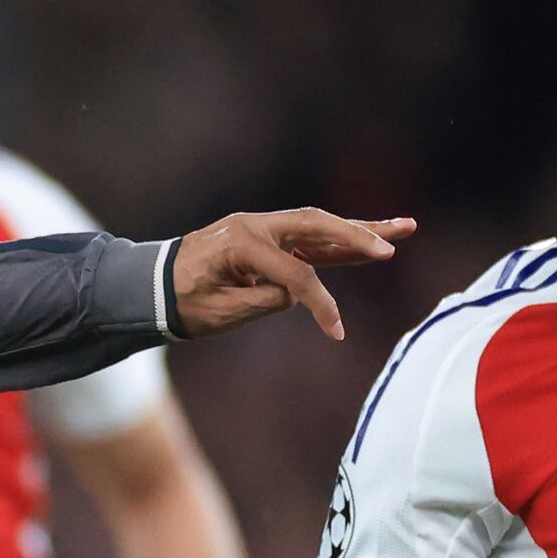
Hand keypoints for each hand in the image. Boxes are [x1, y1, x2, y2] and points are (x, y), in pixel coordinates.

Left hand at [165, 209, 413, 342]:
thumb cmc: (180, 301)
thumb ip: (263, 301)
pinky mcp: (270, 239)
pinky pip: (311, 238)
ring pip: (321, 228)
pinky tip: (371, 236)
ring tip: (405, 226)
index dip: (319, 303)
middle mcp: (255, 226)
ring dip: (362, 229)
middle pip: (318, 226)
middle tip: (394, 245)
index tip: (336, 331)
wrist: (151, 285)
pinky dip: (341, 239)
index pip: (295, 274)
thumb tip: (297, 293)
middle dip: (359, 235)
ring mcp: (264, 229)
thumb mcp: (219, 312)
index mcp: (241, 243)